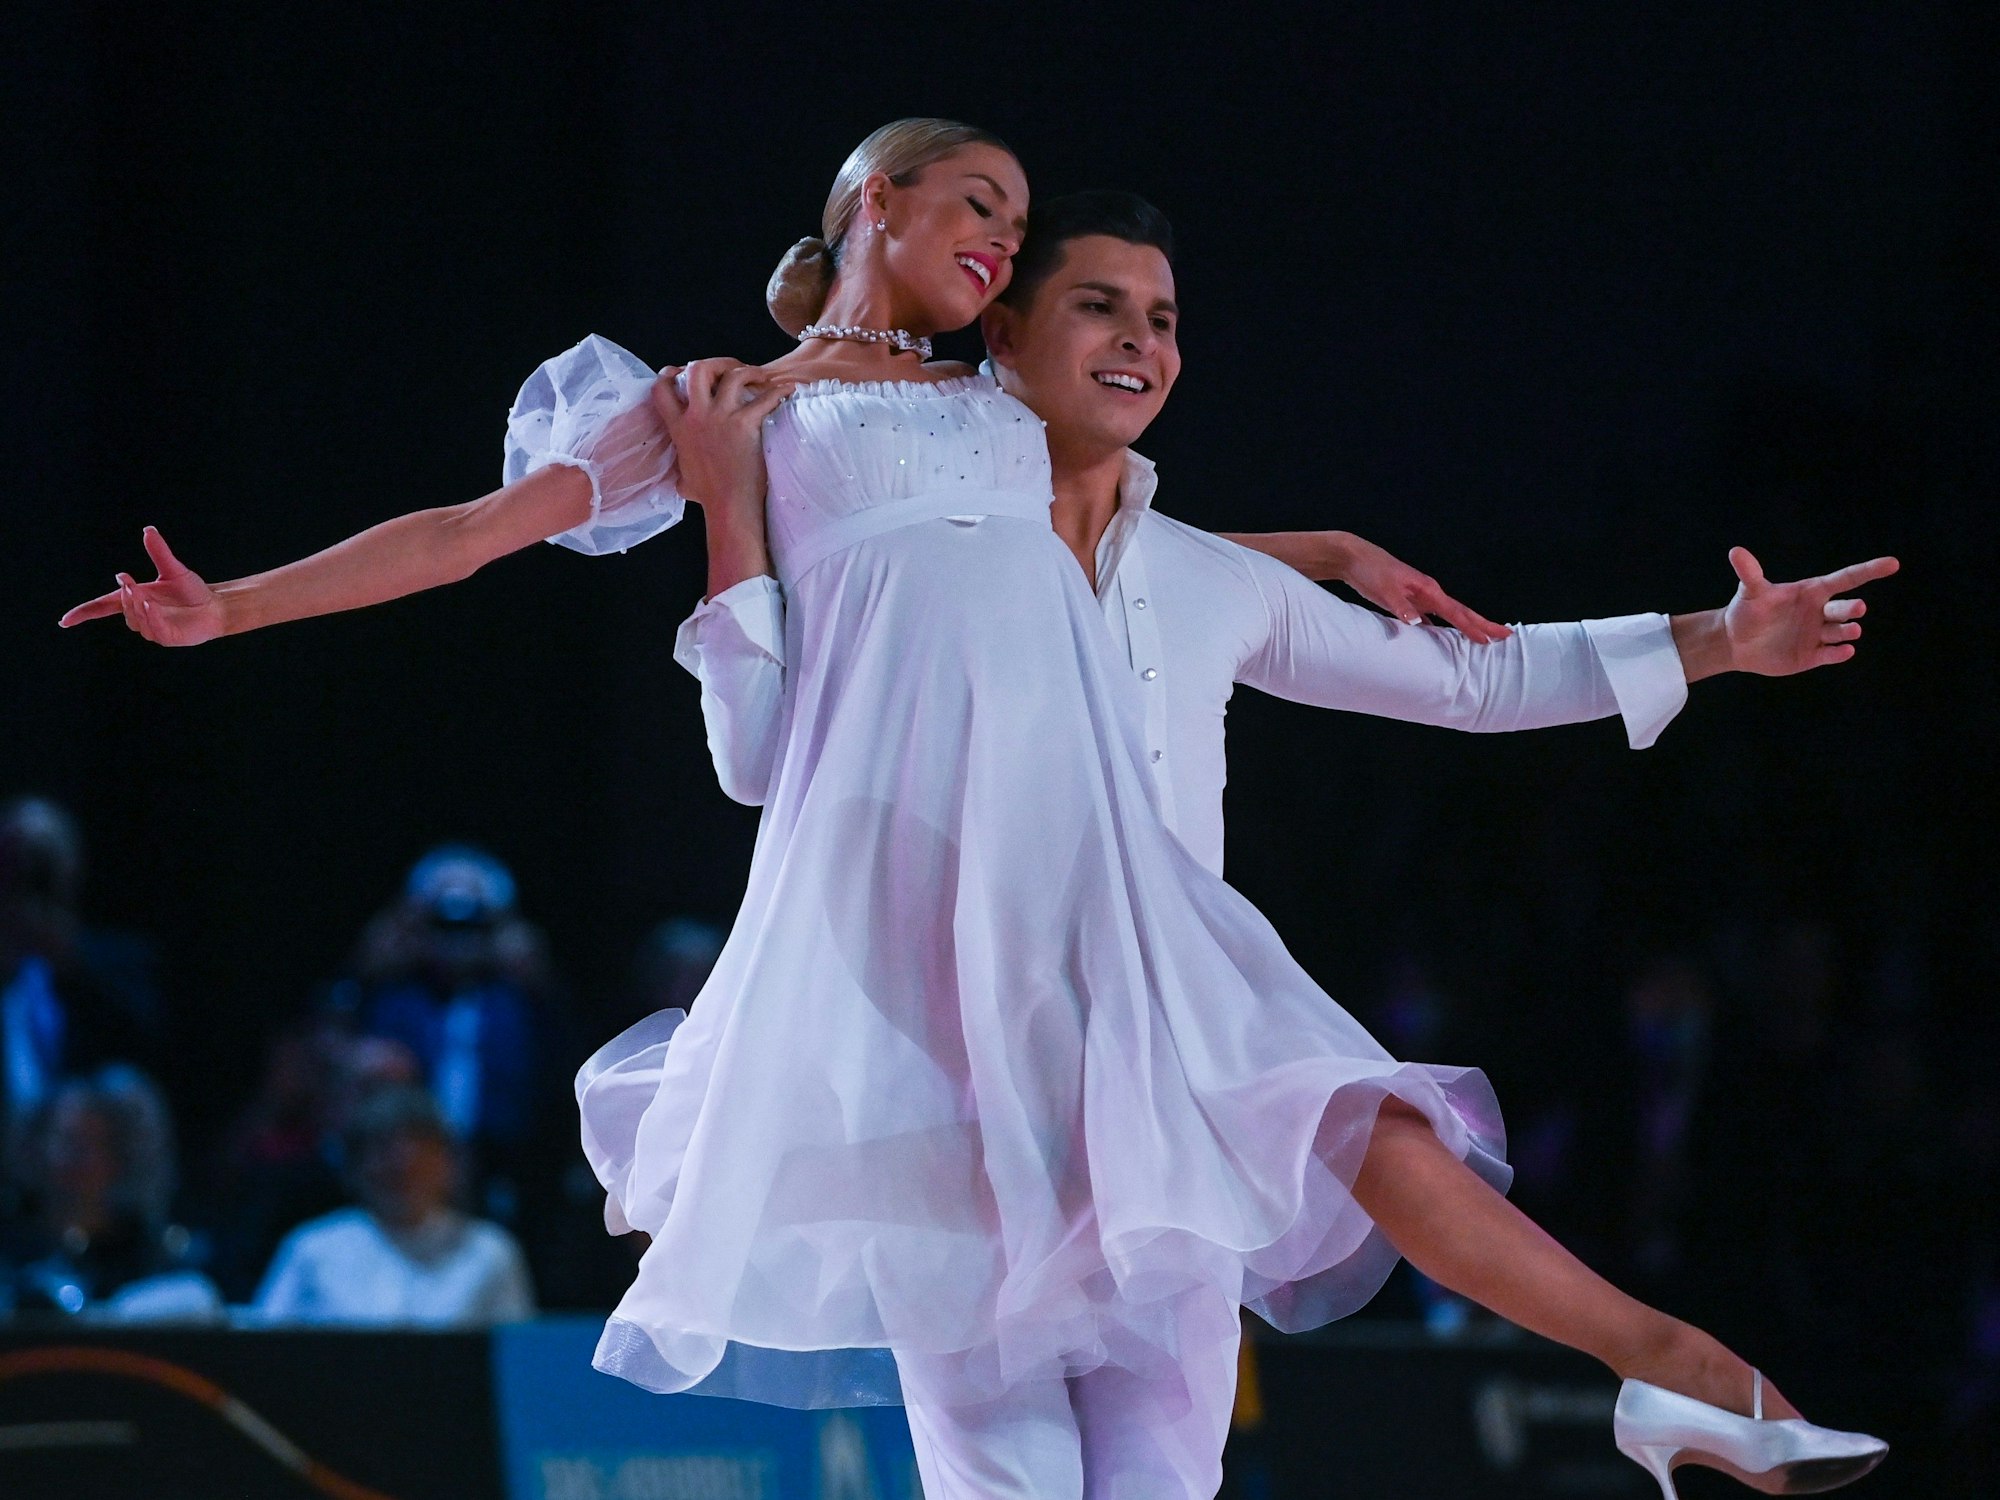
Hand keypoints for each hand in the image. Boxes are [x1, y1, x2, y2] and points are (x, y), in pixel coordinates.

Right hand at [59, 527, 226, 645]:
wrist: (216, 605)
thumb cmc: (193, 591)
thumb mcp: (173, 569)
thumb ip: (159, 552)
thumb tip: (148, 530)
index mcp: (135, 599)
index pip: (103, 607)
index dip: (84, 614)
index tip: (65, 621)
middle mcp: (141, 615)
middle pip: (121, 609)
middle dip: (124, 597)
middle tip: (130, 583)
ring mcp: (154, 628)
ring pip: (136, 620)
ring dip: (136, 607)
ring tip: (143, 595)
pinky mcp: (168, 637)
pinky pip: (155, 629)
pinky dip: (151, 618)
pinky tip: (152, 606)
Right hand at [650, 358, 793, 514]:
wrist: (728, 506)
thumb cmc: (709, 497)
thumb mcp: (683, 477)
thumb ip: (681, 466)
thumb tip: (680, 478)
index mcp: (679, 428)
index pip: (661, 389)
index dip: (670, 373)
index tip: (684, 371)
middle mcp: (697, 417)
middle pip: (698, 369)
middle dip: (716, 362)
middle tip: (732, 369)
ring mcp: (722, 418)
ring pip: (732, 375)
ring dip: (748, 371)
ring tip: (761, 377)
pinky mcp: (746, 424)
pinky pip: (766, 397)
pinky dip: (779, 391)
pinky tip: (788, 390)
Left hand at [1335, 532, 1511, 642]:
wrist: (1355, 557)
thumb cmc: (1371, 571)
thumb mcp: (1385, 590)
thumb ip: (1401, 607)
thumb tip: (1416, 623)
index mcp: (1428, 590)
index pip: (1456, 612)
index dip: (1473, 627)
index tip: (1491, 638)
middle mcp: (1429, 593)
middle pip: (1461, 612)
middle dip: (1482, 624)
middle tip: (1504, 635)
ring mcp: (1420, 597)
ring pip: (1448, 615)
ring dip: (1465, 626)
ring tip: (1482, 638)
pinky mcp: (1408, 601)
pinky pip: (1431, 618)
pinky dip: (1440, 628)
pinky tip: (1442, 638)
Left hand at [1719, 546, 1899, 675]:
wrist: (1735, 642)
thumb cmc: (1747, 612)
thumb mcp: (1750, 592)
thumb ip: (1749, 573)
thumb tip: (1736, 551)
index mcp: (1812, 592)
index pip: (1845, 579)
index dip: (1869, 570)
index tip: (1892, 563)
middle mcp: (1820, 612)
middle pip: (1843, 608)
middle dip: (1851, 608)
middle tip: (1858, 608)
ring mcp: (1817, 635)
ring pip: (1840, 632)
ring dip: (1847, 631)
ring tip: (1852, 630)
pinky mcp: (1811, 656)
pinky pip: (1830, 655)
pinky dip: (1839, 653)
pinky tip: (1846, 651)